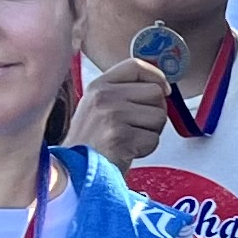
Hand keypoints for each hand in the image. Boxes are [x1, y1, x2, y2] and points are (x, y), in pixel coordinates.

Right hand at [66, 54, 170, 170]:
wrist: (74, 171)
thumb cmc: (92, 143)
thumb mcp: (99, 107)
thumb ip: (124, 92)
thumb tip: (162, 86)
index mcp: (98, 85)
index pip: (136, 66)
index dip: (157, 76)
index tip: (164, 89)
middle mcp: (104, 96)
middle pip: (155, 92)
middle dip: (155, 112)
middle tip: (138, 126)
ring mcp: (112, 115)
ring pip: (159, 116)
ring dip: (151, 132)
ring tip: (130, 139)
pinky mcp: (121, 137)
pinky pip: (154, 139)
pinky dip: (146, 149)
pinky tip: (127, 151)